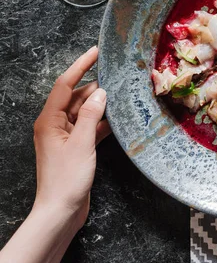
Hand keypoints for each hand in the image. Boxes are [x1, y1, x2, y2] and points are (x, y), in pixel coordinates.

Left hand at [33, 46, 110, 228]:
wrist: (60, 211)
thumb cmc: (66, 179)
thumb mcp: (82, 144)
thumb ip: (91, 116)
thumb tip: (101, 92)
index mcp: (49, 120)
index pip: (65, 84)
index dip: (80, 65)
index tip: (96, 51)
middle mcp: (55, 125)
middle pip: (76, 97)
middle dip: (95, 86)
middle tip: (118, 75)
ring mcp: (65, 137)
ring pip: (85, 112)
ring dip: (101, 105)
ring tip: (122, 94)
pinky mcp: (76, 148)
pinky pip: (90, 128)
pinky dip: (102, 122)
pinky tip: (118, 119)